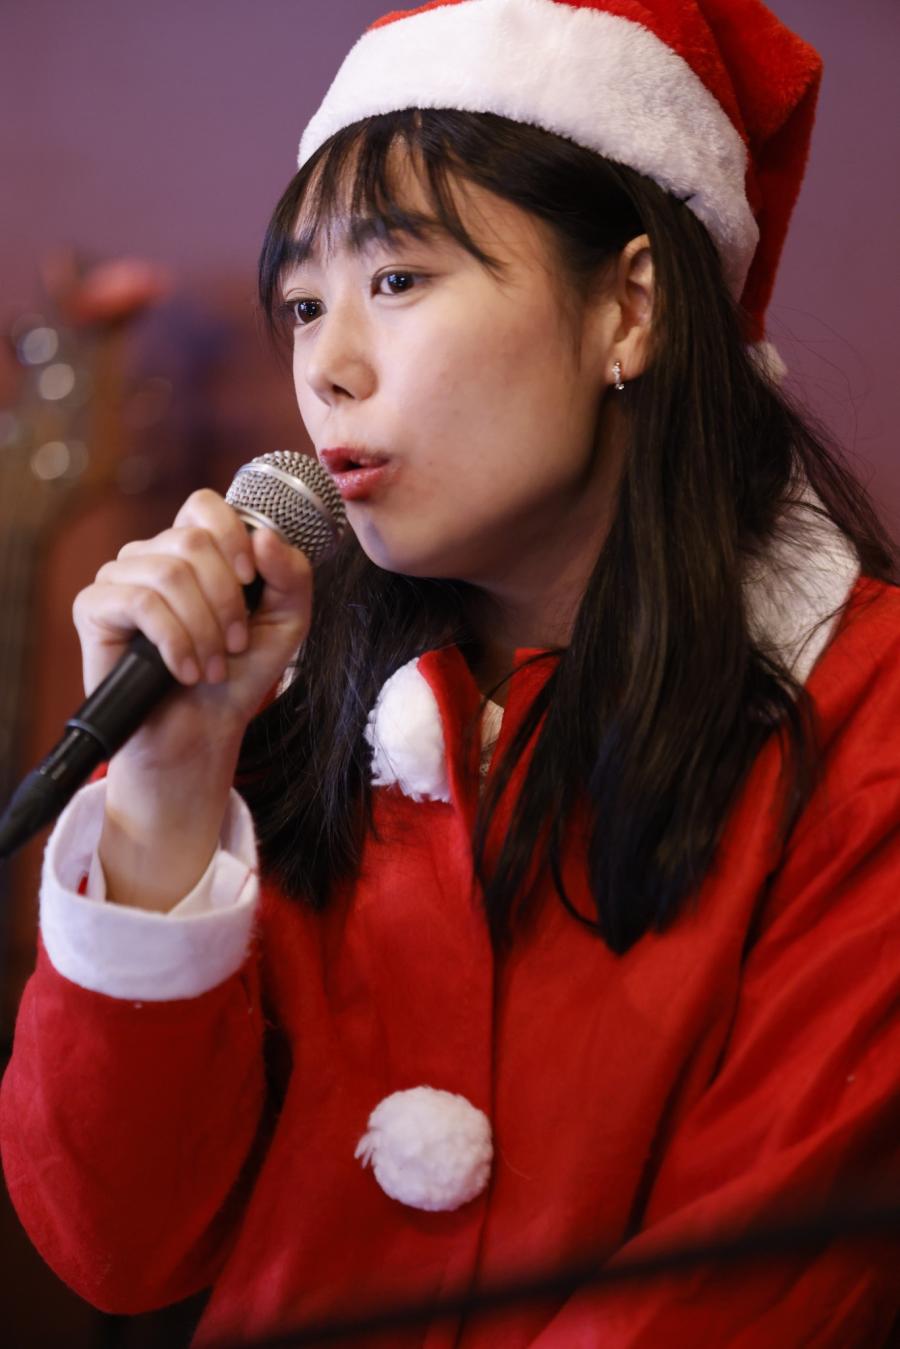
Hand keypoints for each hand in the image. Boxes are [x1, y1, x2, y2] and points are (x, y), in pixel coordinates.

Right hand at [72, 489, 312, 907]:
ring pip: (168, 573)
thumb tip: (264, 537)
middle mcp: (153, 555)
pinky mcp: (94, 608)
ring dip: (203, 628)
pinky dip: (173, 640)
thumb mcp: (286, 622)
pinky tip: (183, 670)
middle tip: (234, 645)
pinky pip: (139, 601)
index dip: (232, 536)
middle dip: (225, 600)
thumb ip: (291, 575)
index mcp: (195, 551)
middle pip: (192, 543)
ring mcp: (119, 579)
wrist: (201, 731)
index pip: (204, 506)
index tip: (252, 582)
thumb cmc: (238, 674)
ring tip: (210, 666)